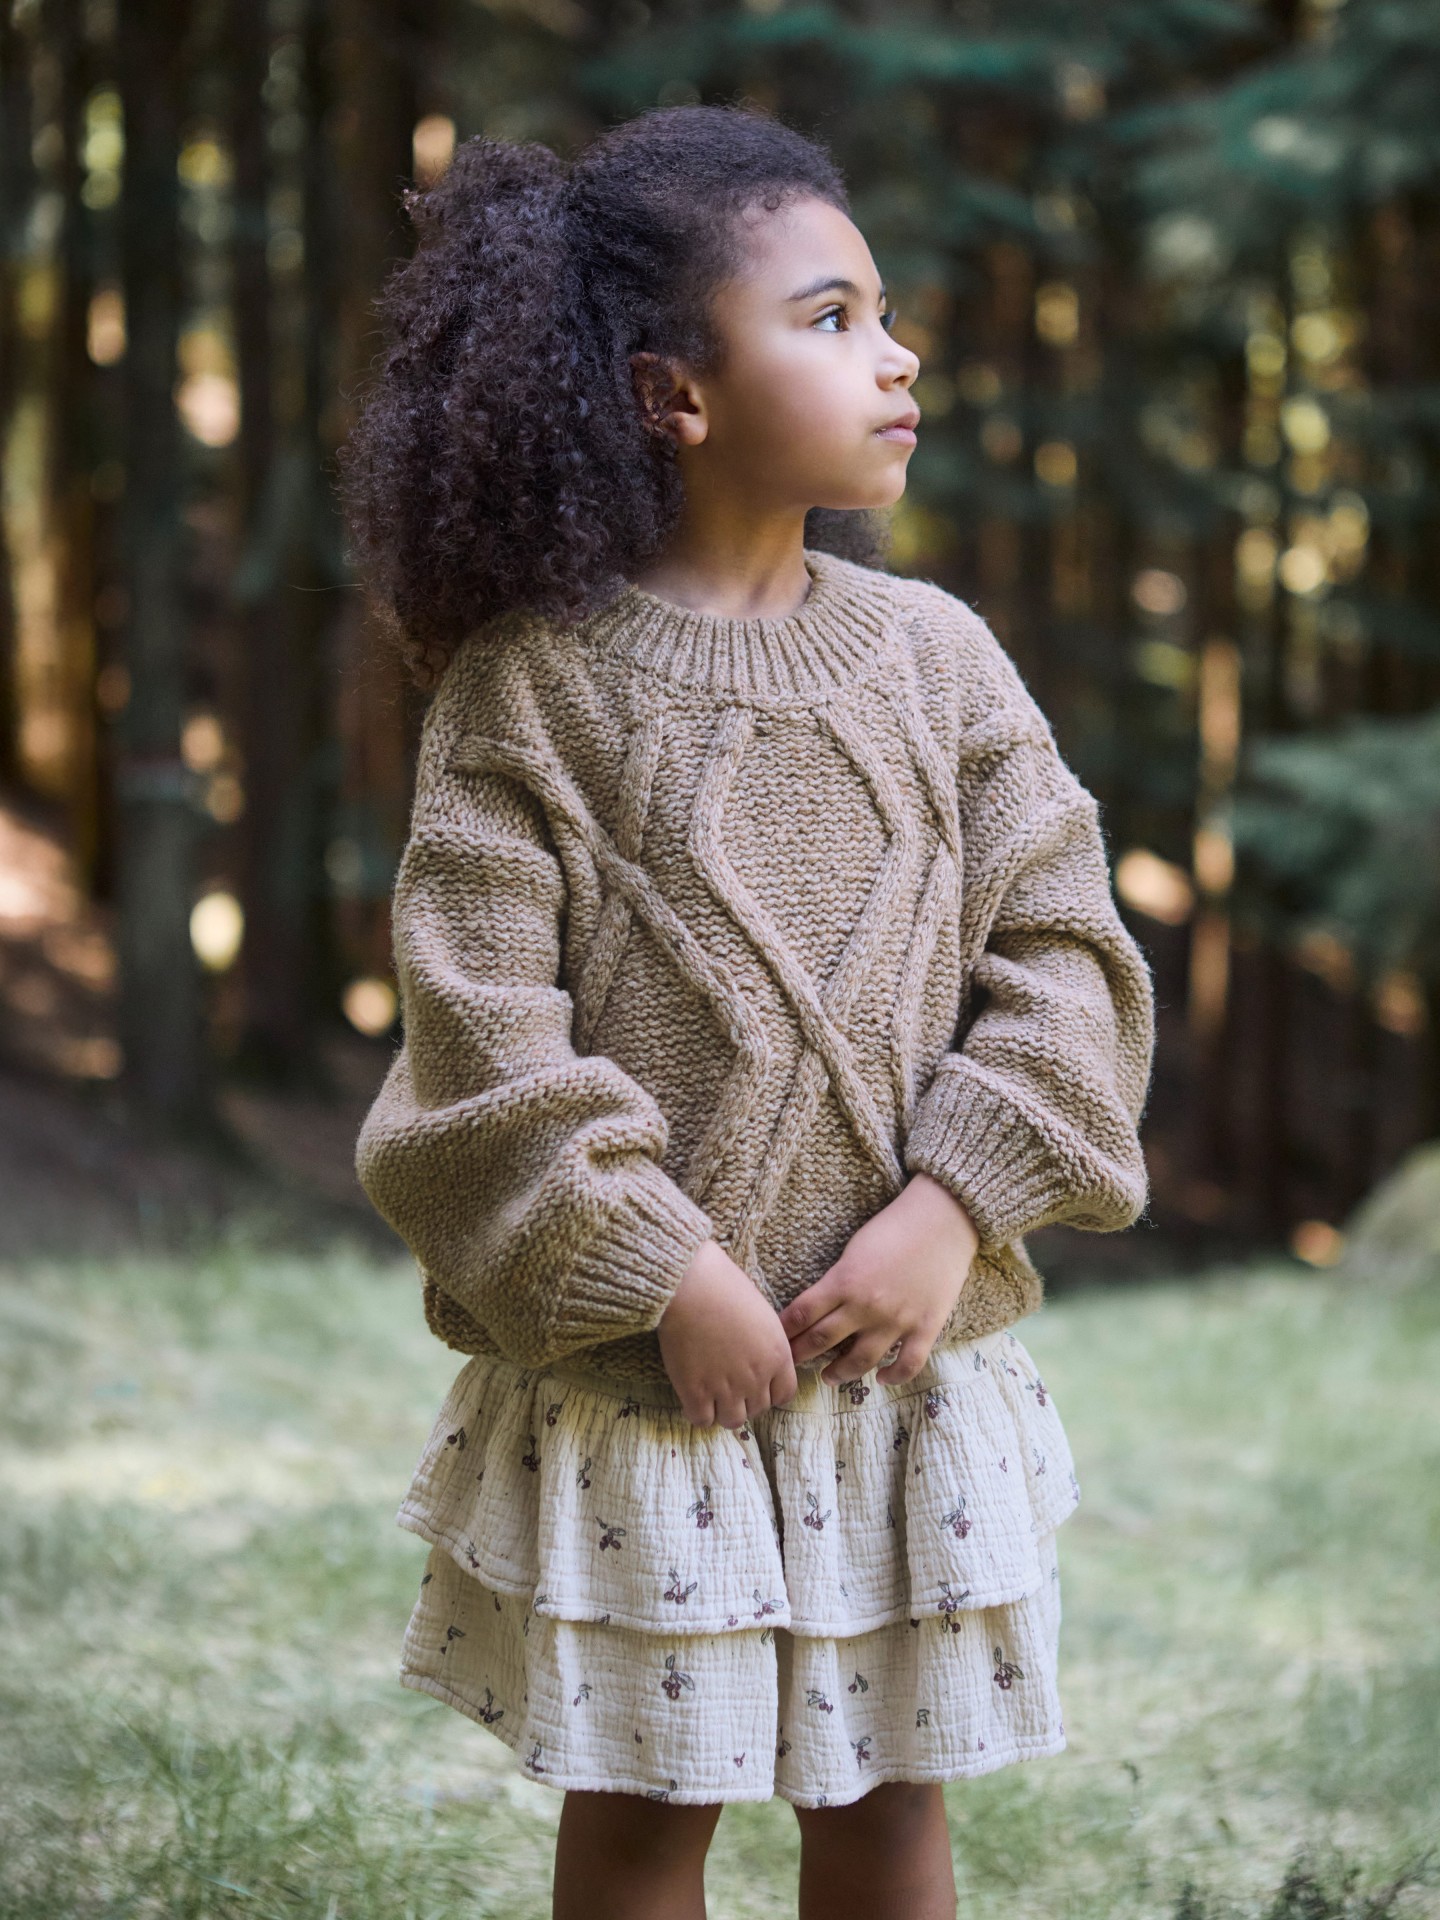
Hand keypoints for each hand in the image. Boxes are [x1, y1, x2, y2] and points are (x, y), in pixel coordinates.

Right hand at [657, 1240, 799, 1429]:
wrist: (690, 1285)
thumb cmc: (725, 1287)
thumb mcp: (763, 1314)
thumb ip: (768, 1344)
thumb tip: (761, 1359)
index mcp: (778, 1356)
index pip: (784, 1394)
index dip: (770, 1391)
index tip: (756, 1384)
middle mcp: (756, 1377)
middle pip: (758, 1409)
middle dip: (745, 1400)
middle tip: (729, 1384)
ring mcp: (726, 1388)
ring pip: (732, 1420)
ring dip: (723, 1409)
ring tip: (711, 1393)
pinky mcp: (695, 1392)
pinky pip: (702, 1419)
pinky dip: (698, 1411)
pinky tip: (693, 1393)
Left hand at [779, 1173, 979, 1386]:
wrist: (943, 1221)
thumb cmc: (895, 1226)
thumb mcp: (854, 1248)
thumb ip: (839, 1280)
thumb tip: (822, 1304)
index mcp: (844, 1281)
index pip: (802, 1314)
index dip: (784, 1332)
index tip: (774, 1340)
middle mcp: (866, 1306)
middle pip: (822, 1340)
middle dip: (800, 1355)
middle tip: (789, 1364)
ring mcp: (897, 1321)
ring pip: (859, 1361)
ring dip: (839, 1372)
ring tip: (828, 1377)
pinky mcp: (925, 1328)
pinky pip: (906, 1364)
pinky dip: (893, 1376)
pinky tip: (881, 1377)